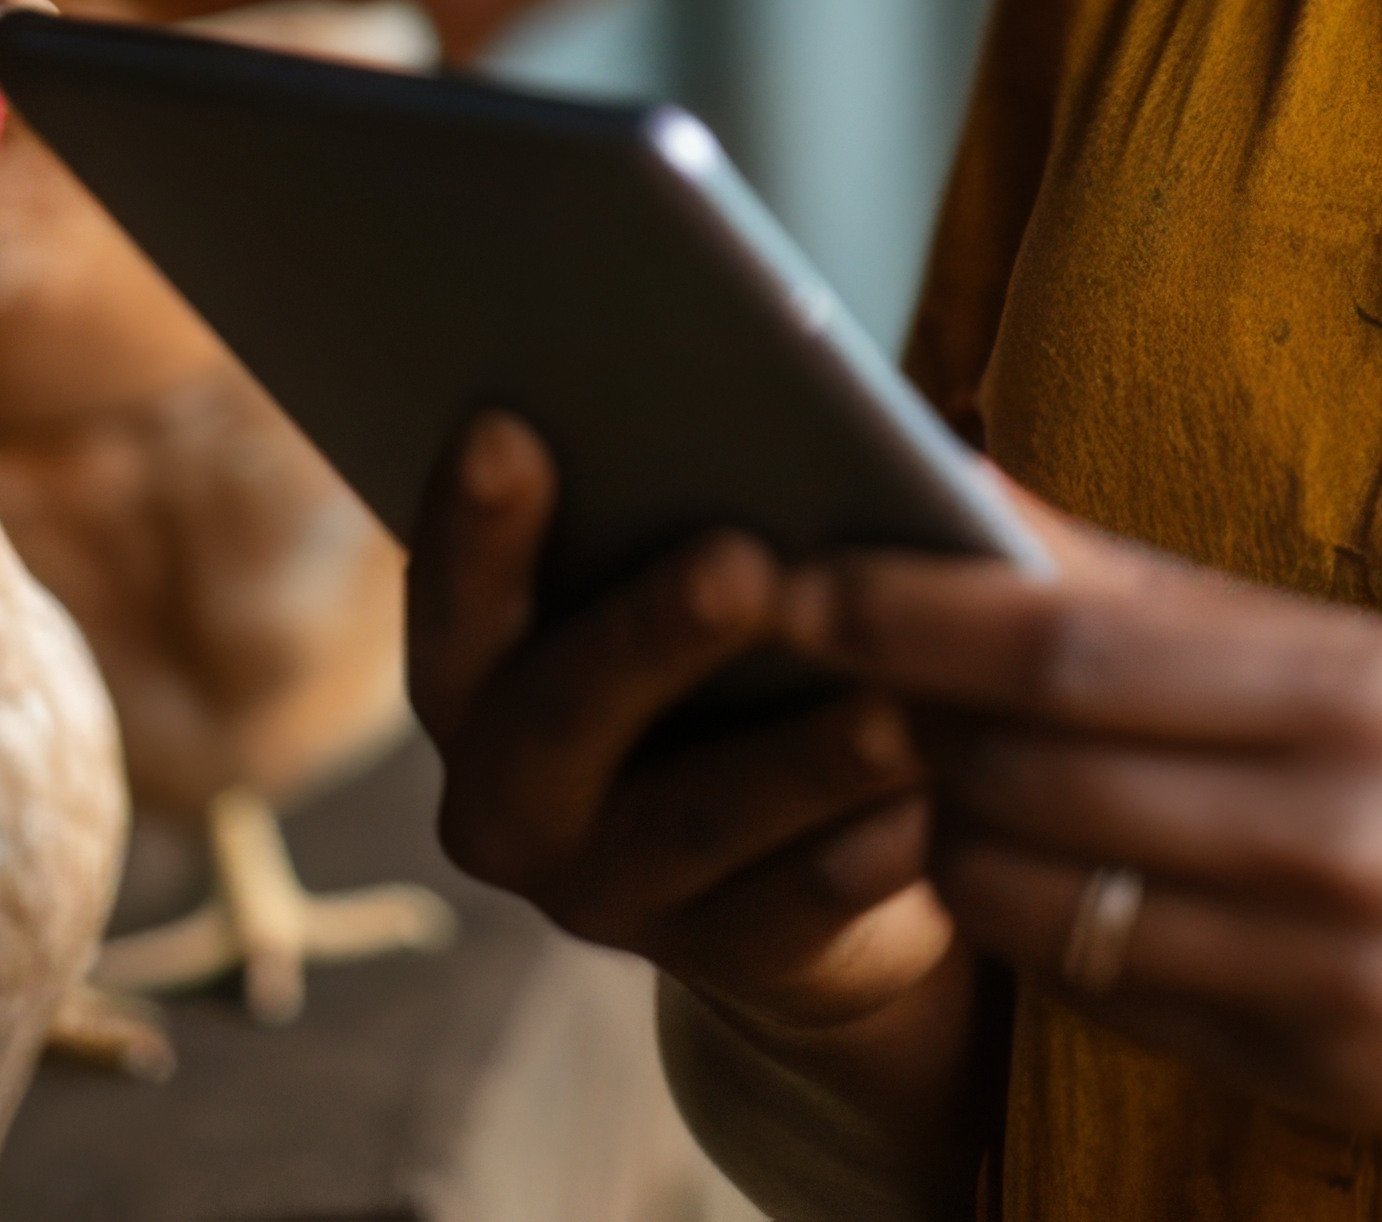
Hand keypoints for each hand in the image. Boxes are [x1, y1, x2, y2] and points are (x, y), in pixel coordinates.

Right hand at [404, 412, 961, 1045]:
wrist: (808, 860)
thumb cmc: (754, 656)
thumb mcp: (720, 582)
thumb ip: (730, 504)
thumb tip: (830, 422)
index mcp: (483, 680)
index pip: (453, 601)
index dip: (471, 524)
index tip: (507, 427)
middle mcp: (511, 797)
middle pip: (559, 714)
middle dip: (649, 635)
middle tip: (737, 565)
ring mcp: (607, 892)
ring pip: (699, 818)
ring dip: (797, 761)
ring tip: (889, 708)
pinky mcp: (720, 960)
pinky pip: (792, 909)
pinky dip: (862, 856)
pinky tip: (928, 813)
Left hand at [792, 508, 1381, 1150]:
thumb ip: (1184, 604)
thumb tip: (999, 506)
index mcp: (1356, 688)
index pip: (1073, 643)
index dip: (916, 612)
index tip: (812, 575)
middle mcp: (1331, 825)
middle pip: (1035, 765)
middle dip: (906, 716)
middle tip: (830, 669)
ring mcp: (1313, 963)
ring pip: (1043, 894)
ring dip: (950, 832)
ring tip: (926, 780)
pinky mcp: (1301, 1068)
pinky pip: (1106, 995)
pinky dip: (1040, 932)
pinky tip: (1031, 885)